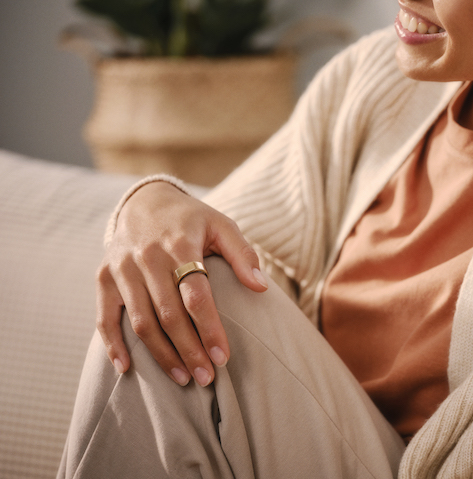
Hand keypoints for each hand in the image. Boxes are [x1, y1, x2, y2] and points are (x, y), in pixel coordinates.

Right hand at [96, 181, 267, 386]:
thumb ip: (243, 254)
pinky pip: (104, 316)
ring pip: (141, 322)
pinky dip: (113, 344)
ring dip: (161, 355)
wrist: (144, 201)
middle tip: (207, 378)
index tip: (223, 357)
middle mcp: (147, 258)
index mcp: (180, 245)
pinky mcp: (103, 277)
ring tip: (183, 379)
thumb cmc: (191, 220)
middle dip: (189, 350)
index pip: (196, 296)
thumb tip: (261, 287)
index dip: (210, 329)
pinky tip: (127, 369)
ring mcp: (122, 268)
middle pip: (169, 315)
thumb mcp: (222, 225)